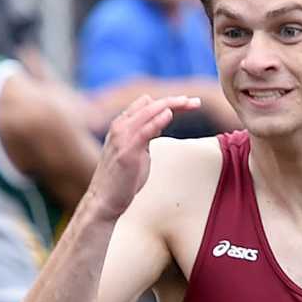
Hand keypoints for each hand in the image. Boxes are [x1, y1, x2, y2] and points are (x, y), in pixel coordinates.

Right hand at [93, 94, 198, 217]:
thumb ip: (146, 135)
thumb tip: (159, 124)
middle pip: (150, 105)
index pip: (147, 104)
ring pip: (148, 112)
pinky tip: (170, 114)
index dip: (169, 102)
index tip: (189, 102)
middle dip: (174, 101)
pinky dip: (157, 120)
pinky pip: (144, 130)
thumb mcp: (137, 151)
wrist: (105, 199)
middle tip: (196, 101)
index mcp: (122, 125)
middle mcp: (120, 126)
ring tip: (188, 102)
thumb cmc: (123, 178)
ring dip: (170, 105)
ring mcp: (122, 137)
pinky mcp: (127, 151)